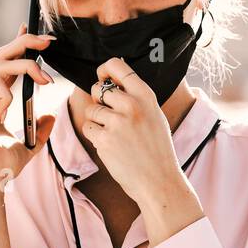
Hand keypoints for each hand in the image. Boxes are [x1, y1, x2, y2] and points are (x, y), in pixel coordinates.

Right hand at [0, 24, 57, 183]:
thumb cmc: (4, 164)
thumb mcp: (29, 143)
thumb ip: (40, 129)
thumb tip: (51, 116)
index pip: (6, 65)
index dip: (19, 47)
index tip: (36, 37)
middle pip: (2, 55)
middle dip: (25, 43)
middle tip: (48, 40)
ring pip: (1, 64)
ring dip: (28, 67)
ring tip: (46, 80)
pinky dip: (7, 93)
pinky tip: (4, 112)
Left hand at [81, 58, 185, 206]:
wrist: (159, 181)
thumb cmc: (157, 150)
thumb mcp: (154, 116)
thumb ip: (135, 98)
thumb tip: (110, 81)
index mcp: (146, 96)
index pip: (117, 66)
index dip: (104, 69)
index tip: (102, 77)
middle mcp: (132, 105)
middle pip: (98, 88)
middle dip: (99, 101)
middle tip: (111, 117)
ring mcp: (118, 122)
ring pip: (91, 110)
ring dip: (97, 122)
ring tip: (115, 135)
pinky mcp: (105, 139)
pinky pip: (88, 128)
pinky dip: (95, 136)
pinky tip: (111, 146)